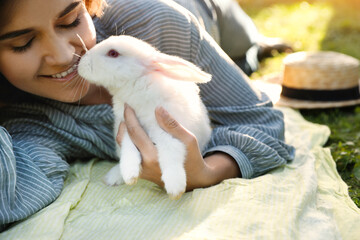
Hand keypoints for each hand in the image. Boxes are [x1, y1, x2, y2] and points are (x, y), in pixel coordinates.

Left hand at [116, 104, 239, 190]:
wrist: (195, 180)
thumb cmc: (192, 158)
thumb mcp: (188, 140)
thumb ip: (173, 126)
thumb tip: (158, 109)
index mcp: (153, 157)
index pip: (135, 134)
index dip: (129, 118)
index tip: (128, 105)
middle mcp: (143, 165)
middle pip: (124, 140)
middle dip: (124, 122)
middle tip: (127, 109)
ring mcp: (141, 171)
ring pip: (124, 149)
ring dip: (124, 133)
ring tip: (129, 119)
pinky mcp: (141, 173)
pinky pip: (129, 155)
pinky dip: (129, 142)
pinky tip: (134, 132)